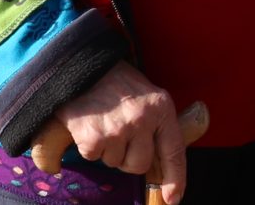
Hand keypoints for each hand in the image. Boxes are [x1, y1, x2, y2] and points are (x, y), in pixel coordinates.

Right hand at [28, 64, 209, 204]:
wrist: (79, 63)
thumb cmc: (115, 82)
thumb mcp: (146, 95)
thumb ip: (155, 124)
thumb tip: (158, 165)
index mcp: (161, 106)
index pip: (174, 150)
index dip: (175, 178)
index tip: (173, 199)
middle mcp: (143, 118)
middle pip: (139, 164)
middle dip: (127, 156)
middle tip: (118, 131)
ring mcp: (119, 128)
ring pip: (115, 162)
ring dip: (107, 149)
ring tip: (102, 121)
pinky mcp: (94, 136)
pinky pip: (93, 156)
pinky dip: (88, 145)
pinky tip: (88, 122)